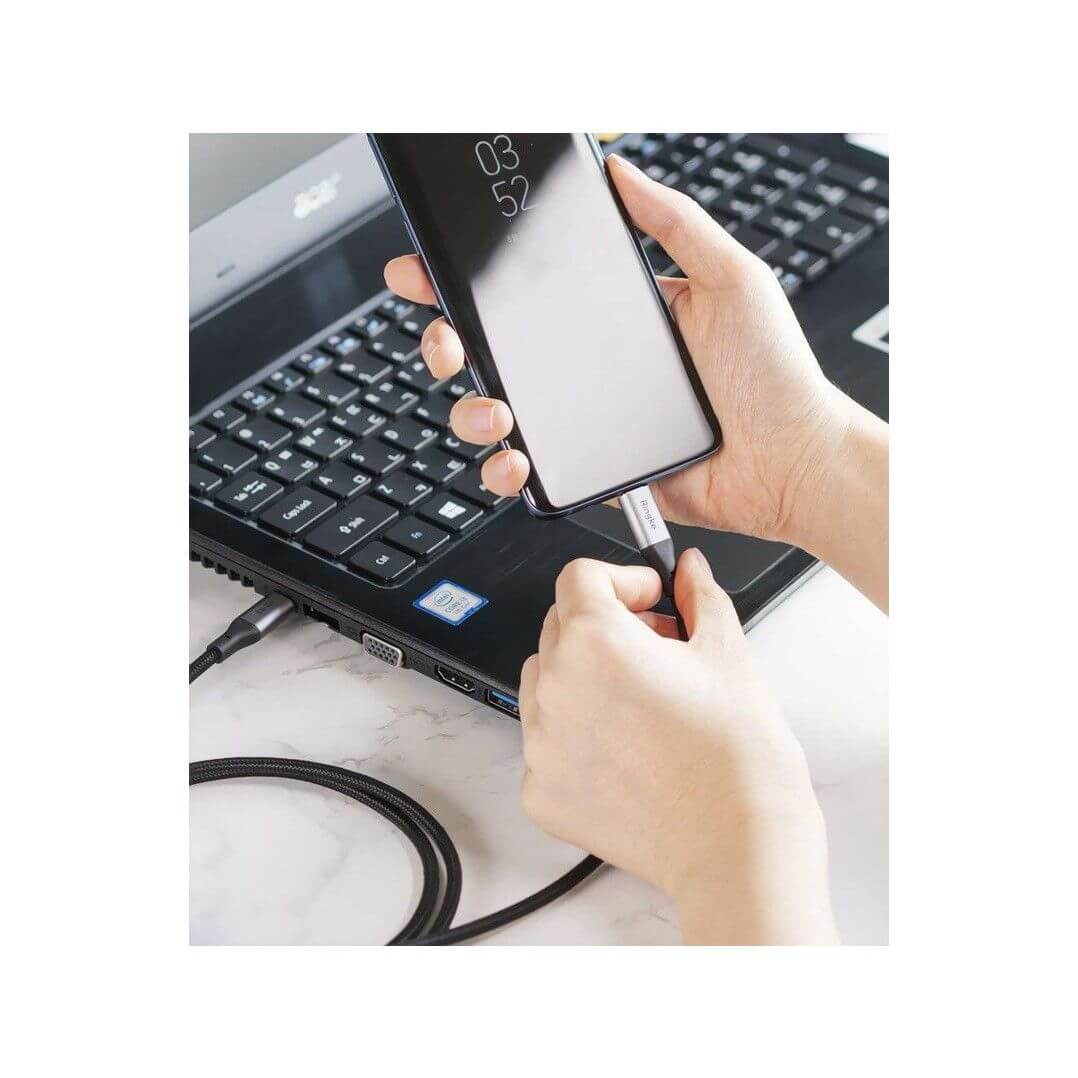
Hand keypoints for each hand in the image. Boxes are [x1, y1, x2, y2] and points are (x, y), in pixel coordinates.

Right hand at [384, 152, 849, 542]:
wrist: (791, 460)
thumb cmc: (775, 376)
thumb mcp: (732, 277)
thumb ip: (675, 222)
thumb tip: (623, 171)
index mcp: (610, 319)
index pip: (523, 293)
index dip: (467, 283)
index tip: (427, 270)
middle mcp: (586, 368)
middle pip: (490, 353)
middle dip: (447, 344)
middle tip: (450, 343)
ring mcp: (582, 422)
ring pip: (493, 412)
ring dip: (470, 410)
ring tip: (495, 411)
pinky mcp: (588, 472)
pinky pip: (526, 470)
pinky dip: (503, 469)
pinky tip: (514, 459)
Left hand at [518, 550, 836, 943]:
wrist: (737, 844)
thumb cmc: (738, 756)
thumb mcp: (728, 653)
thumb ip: (700, 597)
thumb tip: (688, 570)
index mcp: (594, 640)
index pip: (579, 577)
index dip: (620, 580)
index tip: (650, 601)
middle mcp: (554, 686)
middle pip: (559, 626)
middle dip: (604, 626)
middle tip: (656, 651)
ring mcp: (540, 743)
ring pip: (546, 683)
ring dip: (582, 678)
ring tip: (639, 703)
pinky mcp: (540, 791)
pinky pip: (546, 742)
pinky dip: (576, 737)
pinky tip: (626, 752)